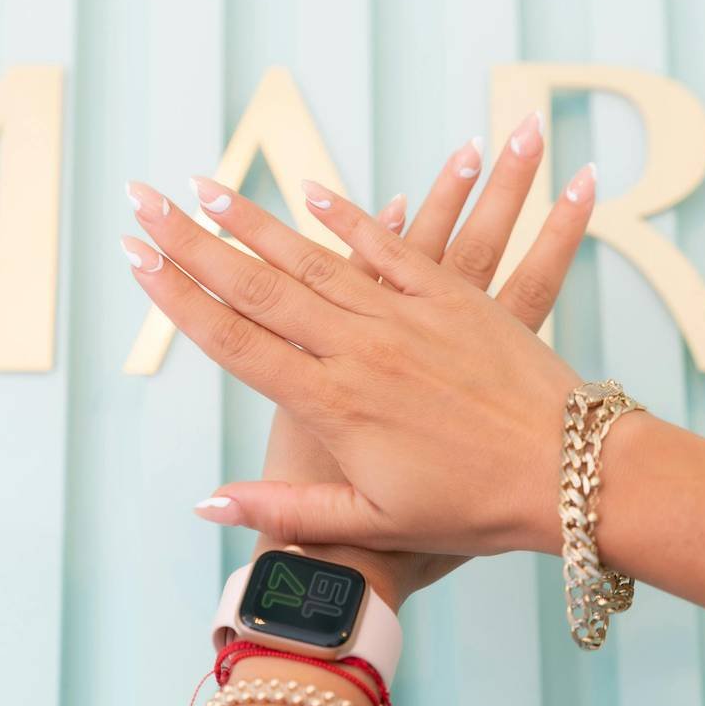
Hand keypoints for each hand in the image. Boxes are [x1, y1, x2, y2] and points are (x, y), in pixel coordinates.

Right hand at [124, 111, 594, 557]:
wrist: (567, 474)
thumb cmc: (469, 511)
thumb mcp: (371, 518)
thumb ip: (285, 505)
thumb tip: (204, 503)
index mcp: (331, 402)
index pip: (234, 339)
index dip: (178, 298)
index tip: (137, 259)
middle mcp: (358, 349)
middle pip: (258, 286)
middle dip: (194, 241)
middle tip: (145, 200)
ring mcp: (405, 317)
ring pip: (315, 258)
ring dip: (256, 221)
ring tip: (209, 187)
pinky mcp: (452, 300)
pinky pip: (394, 249)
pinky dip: (354, 218)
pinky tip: (315, 192)